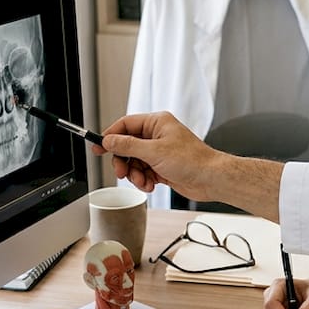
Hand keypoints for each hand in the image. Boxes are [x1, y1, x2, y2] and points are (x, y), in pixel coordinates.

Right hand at [96, 112, 221, 199]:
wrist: (210, 179)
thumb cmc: (192, 161)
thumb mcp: (154, 152)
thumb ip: (128, 146)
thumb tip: (109, 141)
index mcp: (157, 123)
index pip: (125, 125)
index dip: (110, 136)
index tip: (98, 147)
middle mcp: (158, 135)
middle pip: (127, 146)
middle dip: (124, 161)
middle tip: (122, 172)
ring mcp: (160, 152)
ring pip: (134, 162)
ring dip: (135, 174)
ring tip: (143, 181)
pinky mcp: (162, 167)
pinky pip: (143, 172)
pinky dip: (144, 180)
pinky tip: (151, 185)